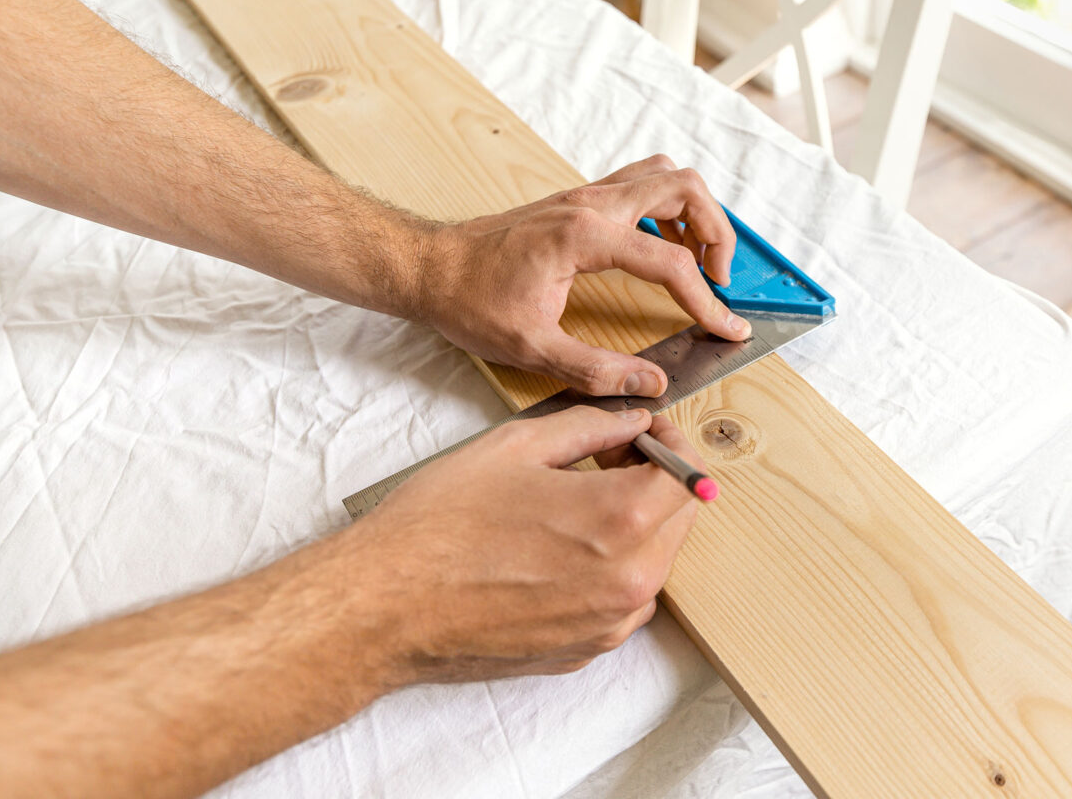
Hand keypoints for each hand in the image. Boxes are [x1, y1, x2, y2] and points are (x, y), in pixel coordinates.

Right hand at [341, 407, 703, 682]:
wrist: (383, 606)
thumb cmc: (439, 524)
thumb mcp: (518, 446)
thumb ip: (591, 427)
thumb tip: (632, 421)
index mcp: (619, 520)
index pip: (689, 476)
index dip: (669, 443)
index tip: (643, 431)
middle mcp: (628, 580)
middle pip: (679, 519)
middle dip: (656, 480)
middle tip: (609, 456)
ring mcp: (609, 623)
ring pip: (654, 561)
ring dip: (634, 525)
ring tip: (574, 501)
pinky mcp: (585, 650)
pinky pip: (622, 599)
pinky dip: (608, 567)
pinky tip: (557, 547)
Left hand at [413, 155, 749, 396]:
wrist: (428, 267)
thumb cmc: (468, 299)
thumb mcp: (530, 348)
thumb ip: (595, 370)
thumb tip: (649, 384)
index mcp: (585, 236)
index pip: (671, 263)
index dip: (707, 301)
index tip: (728, 327)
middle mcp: (592, 203)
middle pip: (685, 189)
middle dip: (717, 233)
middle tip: (719, 280)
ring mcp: (586, 194)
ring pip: (666, 177)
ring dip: (696, 213)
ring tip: (699, 262)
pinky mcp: (579, 199)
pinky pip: (642, 184)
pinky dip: (669, 209)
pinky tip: (663, 249)